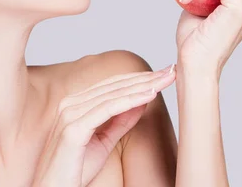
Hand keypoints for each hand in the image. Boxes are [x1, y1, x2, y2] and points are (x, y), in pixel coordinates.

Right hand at [32, 65, 175, 186]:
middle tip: (171, 71)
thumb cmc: (74, 169)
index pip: (112, 84)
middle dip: (145, 78)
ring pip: (113, 94)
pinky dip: (130, 101)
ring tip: (165, 81)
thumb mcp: (104, 141)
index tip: (163, 74)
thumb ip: (120, 120)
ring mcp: (69, 114)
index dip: (139, 78)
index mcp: (75, 103)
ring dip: (142, 86)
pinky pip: (106, 110)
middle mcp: (70, 103)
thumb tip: (142, 100)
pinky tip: (149, 96)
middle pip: (115, 85)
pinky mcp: (73, 129)